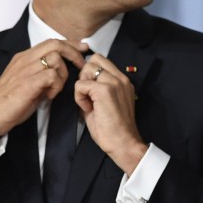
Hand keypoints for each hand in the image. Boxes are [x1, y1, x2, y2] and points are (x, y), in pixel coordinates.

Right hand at [0, 39, 88, 136]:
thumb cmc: (9, 102)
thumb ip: (41, 75)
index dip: (70, 44)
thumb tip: (58, 75)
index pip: (51, 42)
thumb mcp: (26, 83)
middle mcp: (25, 59)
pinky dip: (56, 86)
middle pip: (55, 44)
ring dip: (63, 74)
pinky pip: (52, 75)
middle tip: (81, 65)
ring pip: (55, 58)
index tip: (82, 48)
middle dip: (73, 53)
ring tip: (55, 89)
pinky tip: (49, 96)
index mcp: (24, 57)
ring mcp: (26, 69)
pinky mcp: (28, 82)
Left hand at [75, 54, 146, 174]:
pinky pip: (81, 85)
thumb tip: (81, 85)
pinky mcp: (104, 90)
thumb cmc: (114, 129)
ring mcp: (113, 82)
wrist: (123, 143)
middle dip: (85, 75)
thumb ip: (96, 90)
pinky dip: (79, 97)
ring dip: (82, 85)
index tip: (90, 91)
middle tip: (88, 95)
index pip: (102, 61)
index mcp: (123, 81)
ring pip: (87, 69)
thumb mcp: (106, 103)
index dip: (90, 73)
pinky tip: (87, 108)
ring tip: (88, 102)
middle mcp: (121, 78)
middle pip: (94, 59)